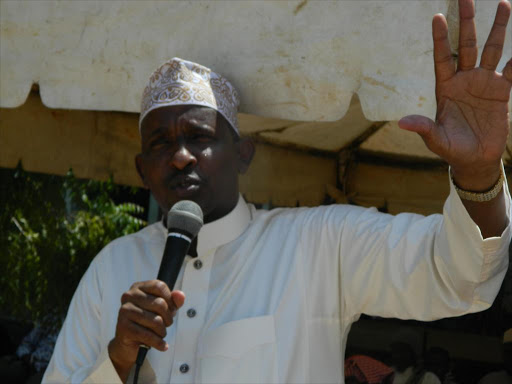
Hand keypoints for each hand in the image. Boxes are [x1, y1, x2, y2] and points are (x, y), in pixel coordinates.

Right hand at [108, 280, 184, 382]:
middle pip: (160, 304)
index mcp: (138, 287)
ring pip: (156, 321)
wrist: (129, 342)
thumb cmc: (147, 321)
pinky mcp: (123, 327)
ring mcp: (124, 311)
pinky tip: (162, 345)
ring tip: (160, 334)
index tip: (171, 309)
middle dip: (168, 318)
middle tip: (166, 325)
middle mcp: (129, 296)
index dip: (170, 299)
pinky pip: (148, 335)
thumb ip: (174, 300)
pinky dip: (158, 342)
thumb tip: (180, 295)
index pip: (159, 287)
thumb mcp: (163, 309)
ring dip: (162, 331)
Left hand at [398, 0, 511, 190]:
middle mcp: (464, 80)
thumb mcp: (436, 140)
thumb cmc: (452, 149)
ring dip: (497, 28)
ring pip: (490, 49)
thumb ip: (423, 129)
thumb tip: (402, 122)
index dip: (440, 38)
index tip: (437, 17)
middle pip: (465, 45)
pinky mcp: (501, 91)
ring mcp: (483, 83)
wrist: (475, 159)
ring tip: (503, 2)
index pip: (441, 58)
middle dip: (466, 22)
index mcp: (445, 88)